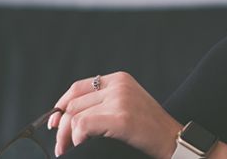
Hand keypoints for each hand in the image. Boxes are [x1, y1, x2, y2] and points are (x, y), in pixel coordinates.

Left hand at [48, 71, 182, 157]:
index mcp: (120, 79)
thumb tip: (65, 115)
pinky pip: (83, 125)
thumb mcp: (128, 105)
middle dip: (61, 126)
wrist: (172, 140)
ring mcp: (120, 100)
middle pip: (74, 103)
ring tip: (67, 148)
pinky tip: (81, 145)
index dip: (61, 105)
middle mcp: (119, 85)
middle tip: (60, 145)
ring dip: (66, 136)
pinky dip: (76, 138)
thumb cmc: (149, 128)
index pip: (78, 87)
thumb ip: (103, 102)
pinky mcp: (120, 117)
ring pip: (75, 115)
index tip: (54, 122)